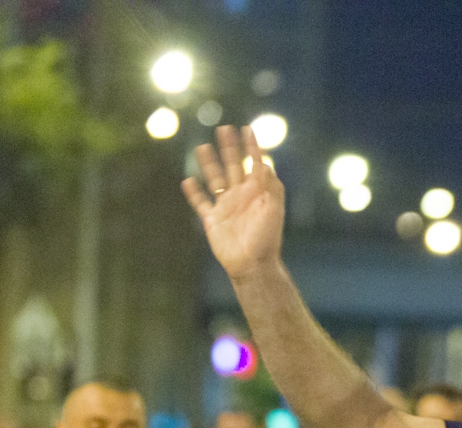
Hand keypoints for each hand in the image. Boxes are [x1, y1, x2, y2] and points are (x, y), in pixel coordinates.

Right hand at [182, 125, 286, 280]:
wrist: (252, 264)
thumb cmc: (267, 238)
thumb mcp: (274, 209)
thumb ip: (270, 186)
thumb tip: (264, 162)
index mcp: (257, 192)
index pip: (254, 163)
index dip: (252, 146)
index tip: (247, 129)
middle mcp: (241, 195)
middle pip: (233, 165)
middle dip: (229, 147)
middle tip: (224, 128)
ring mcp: (226, 206)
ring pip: (215, 179)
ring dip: (209, 163)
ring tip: (202, 146)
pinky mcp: (212, 220)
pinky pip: (201, 203)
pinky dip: (193, 193)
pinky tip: (188, 180)